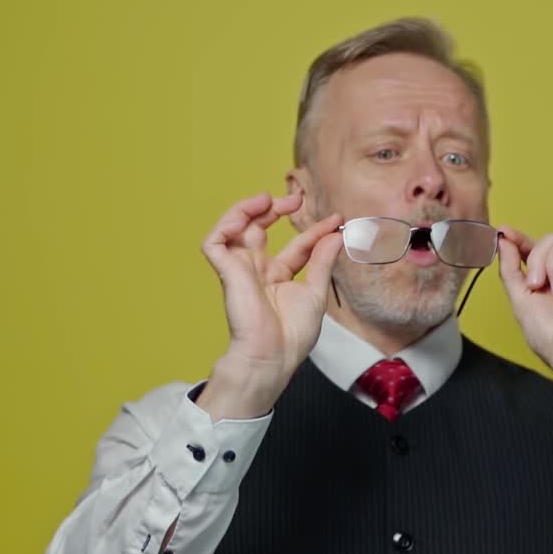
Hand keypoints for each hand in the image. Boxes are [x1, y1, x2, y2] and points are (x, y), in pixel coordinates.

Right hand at [196, 192, 341, 418]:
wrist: (273, 354)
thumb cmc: (292, 334)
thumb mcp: (315, 291)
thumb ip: (322, 260)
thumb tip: (336, 234)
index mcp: (280, 278)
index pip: (297, 245)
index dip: (314, 230)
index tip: (335, 219)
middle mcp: (258, 270)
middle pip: (261, 229)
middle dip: (277, 210)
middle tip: (296, 200)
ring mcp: (240, 270)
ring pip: (235, 228)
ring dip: (249, 209)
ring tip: (267, 199)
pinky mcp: (226, 271)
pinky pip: (216, 241)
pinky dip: (228, 223)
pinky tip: (248, 215)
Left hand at [497, 227, 552, 419]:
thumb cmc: (550, 336)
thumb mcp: (520, 298)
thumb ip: (511, 268)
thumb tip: (503, 239)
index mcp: (547, 274)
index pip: (534, 247)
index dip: (520, 237)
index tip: (506, 232)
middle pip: (551, 239)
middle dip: (538, 259)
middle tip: (537, 286)